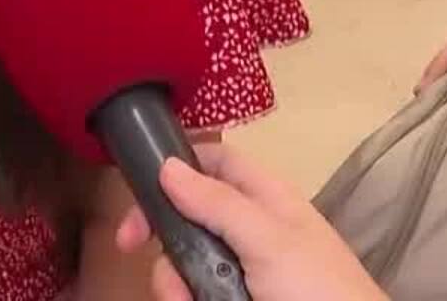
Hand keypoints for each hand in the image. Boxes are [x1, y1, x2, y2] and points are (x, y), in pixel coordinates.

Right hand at [114, 147, 385, 300]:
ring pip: (182, 262)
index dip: (177, 161)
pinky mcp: (229, 299)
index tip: (138, 181)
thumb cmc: (316, 288)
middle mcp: (246, 231)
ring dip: (171, 280)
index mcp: (264, 199)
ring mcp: (238, 271)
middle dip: (159, 233)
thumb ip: (218, 202)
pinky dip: (183, 300)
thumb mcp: (269, 240)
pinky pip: (191, 294)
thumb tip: (167, 164)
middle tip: (129, 244)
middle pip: (185, 215)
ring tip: (187, 300)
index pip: (214, 160)